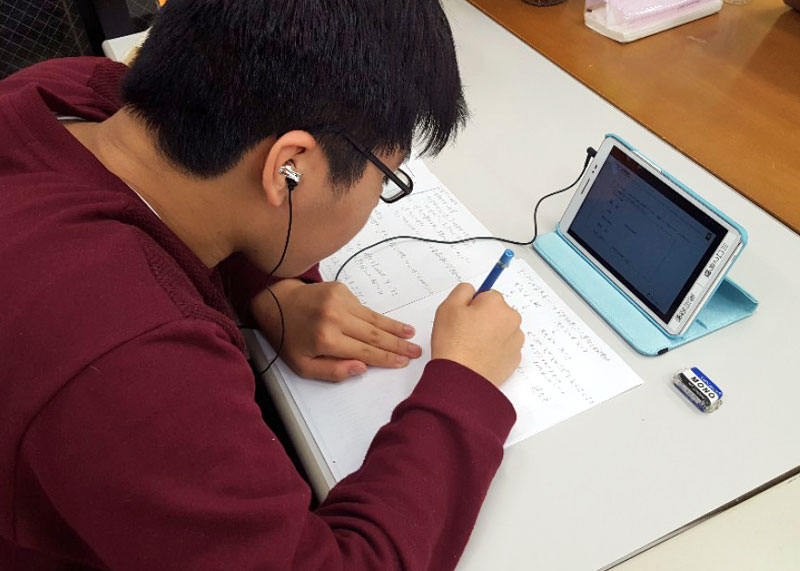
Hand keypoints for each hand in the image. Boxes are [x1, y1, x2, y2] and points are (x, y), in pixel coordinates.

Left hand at [252, 280, 421, 381]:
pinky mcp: (341, 290)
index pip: (365, 352)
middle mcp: (335, 318)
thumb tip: (362, 368)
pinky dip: (377, 318)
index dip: (387, 358)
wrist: (276, 303)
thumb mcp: (303, 366)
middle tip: (416, 351)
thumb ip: (333, 372)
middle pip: (374, 335)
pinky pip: (364, 308)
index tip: (403, 362)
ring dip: (394, 328)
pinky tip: (390, 325)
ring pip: (373, 319)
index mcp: (326, 340)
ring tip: (410, 335)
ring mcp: (339, 301)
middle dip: (398, 345)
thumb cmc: (289, 337)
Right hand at [431, 283, 523, 386]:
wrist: (461, 379)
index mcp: (496, 304)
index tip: (464, 317)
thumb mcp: (448, 307)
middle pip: (497, 312)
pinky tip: (480, 356)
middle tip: (465, 332)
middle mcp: (511, 319)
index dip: (472, 305)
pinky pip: (504, 347)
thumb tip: (472, 291)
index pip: (486, 295)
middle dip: (484, 318)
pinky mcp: (515, 359)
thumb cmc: (453, 344)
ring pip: (501, 329)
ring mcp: (516, 340)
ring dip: (490, 334)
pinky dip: (494, 350)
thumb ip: (463, 291)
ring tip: (472, 347)